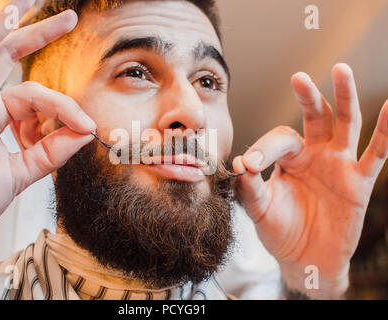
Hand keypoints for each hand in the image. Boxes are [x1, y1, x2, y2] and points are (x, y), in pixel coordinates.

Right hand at [0, 0, 95, 248]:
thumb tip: (86, 132)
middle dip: (37, 32)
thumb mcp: (19, 175)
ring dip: (1, 23)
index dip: (65, 106)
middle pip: (9, 55)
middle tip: (70, 17)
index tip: (87, 125)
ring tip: (22, 2)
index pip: (36, 95)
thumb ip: (51, 153)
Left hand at [233, 63, 386, 298]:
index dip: (264, 149)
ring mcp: (339, 165)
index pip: (279, 139)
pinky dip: (385, 132)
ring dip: (344, 98)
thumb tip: (239, 163)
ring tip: (341, 70)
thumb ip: (249, 188)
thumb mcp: (259, 210)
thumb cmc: (279, 231)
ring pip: (345, 125)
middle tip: (298, 77)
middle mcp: (314, 154)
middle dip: (308, 97)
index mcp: (288, 159)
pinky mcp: (359, 182)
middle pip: (314, 117)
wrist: (303, 260)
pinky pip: (376, 154)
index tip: (250, 165)